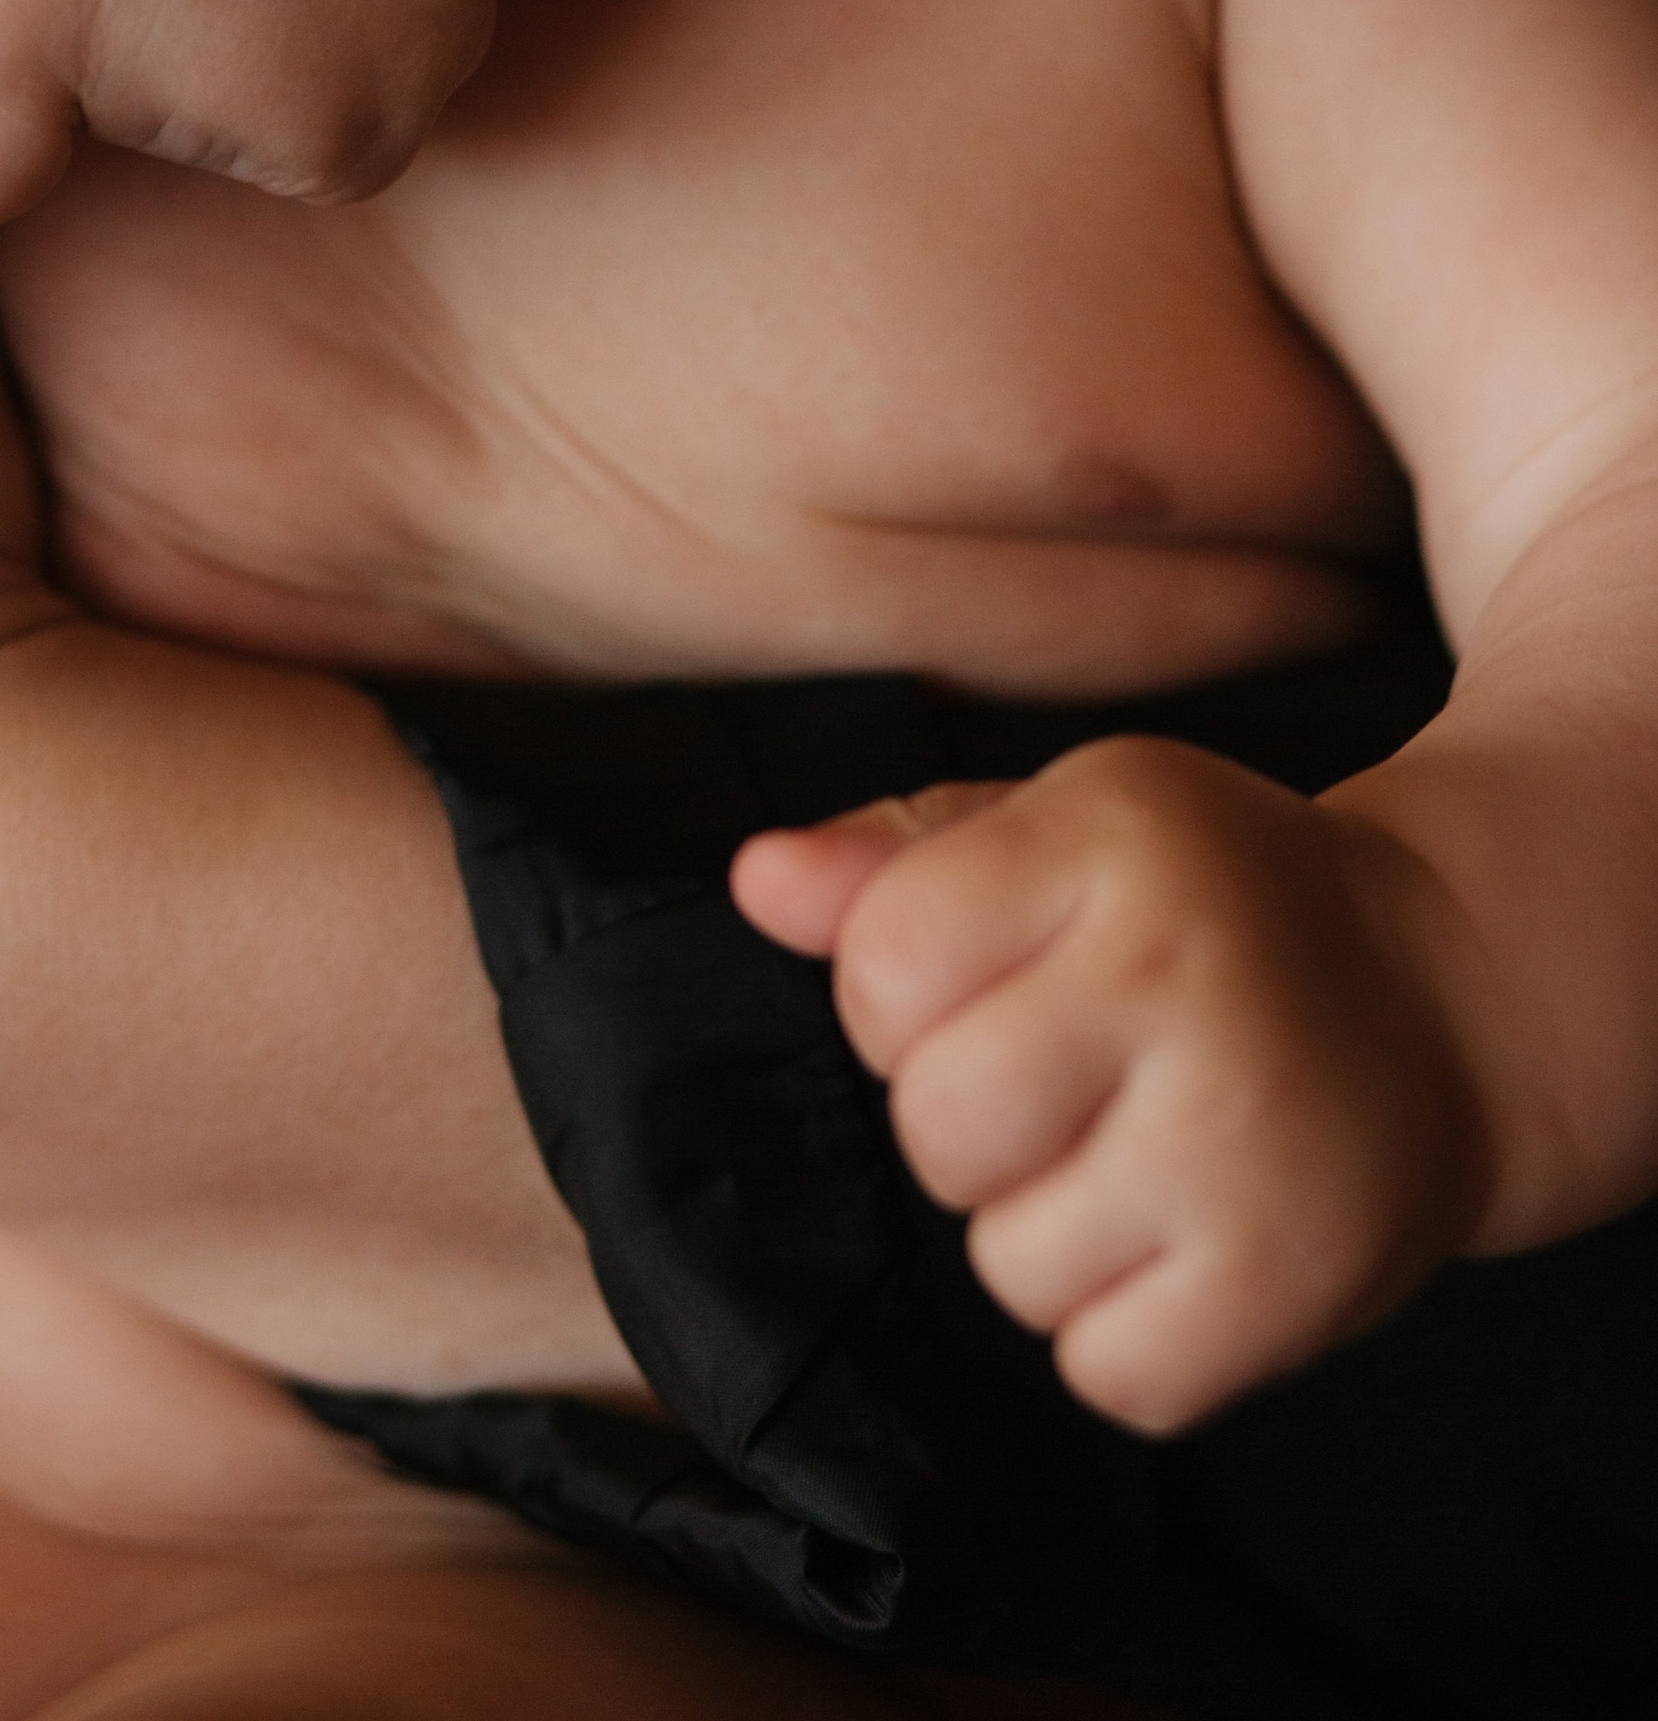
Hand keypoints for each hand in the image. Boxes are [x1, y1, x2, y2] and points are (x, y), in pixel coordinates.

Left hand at [731, 737, 1492, 1433]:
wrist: (1445, 993)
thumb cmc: (1210, 904)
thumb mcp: (1064, 828)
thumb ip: (899, 860)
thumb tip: (756, 879)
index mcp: (1111, 832)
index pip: (883, 962)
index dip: (903, 996)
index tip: (999, 981)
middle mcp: (1181, 970)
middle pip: (934, 1126)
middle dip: (970, 1124)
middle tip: (1078, 1078)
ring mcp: (1244, 1135)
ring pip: (1009, 1264)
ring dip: (1050, 1234)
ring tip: (1145, 1155)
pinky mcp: (1295, 1279)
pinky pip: (1107, 1373)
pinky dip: (1130, 1336)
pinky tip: (1191, 1238)